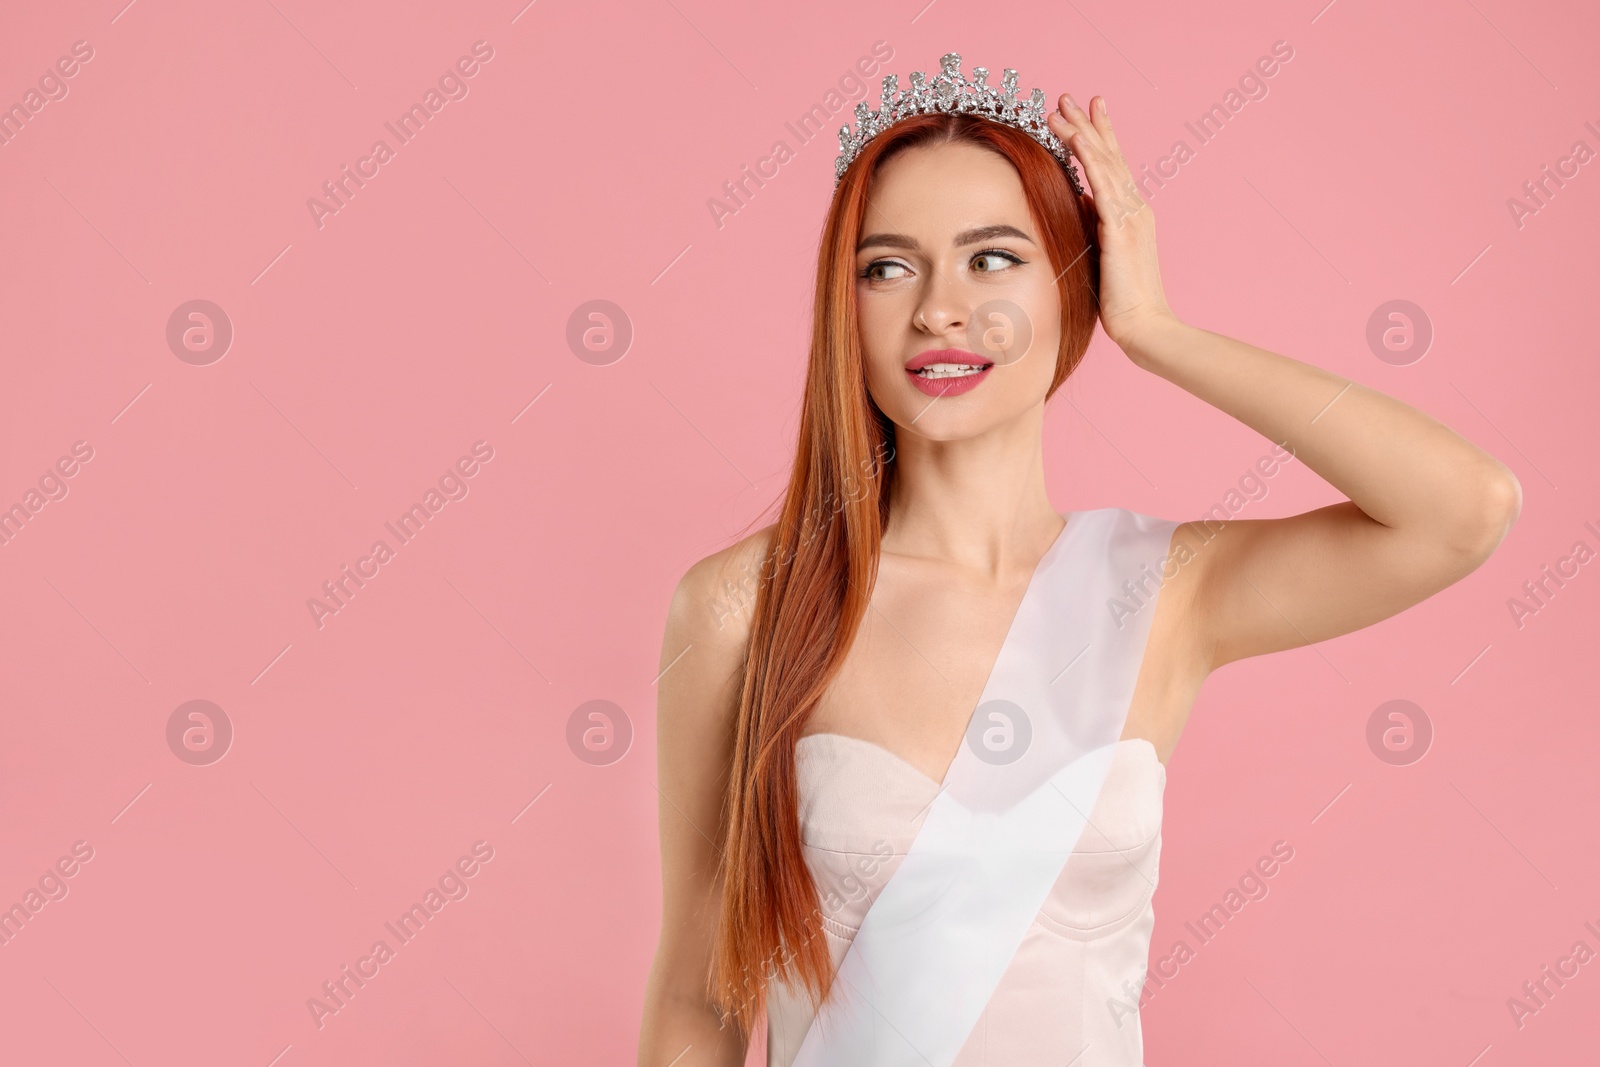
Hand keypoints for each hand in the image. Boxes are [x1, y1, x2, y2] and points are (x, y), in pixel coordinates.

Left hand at [1047, 94, 1179, 360]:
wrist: (1144, 325)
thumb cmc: (1122, 299)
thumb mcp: (1104, 253)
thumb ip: (1096, 225)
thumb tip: (1081, 201)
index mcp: (1132, 213)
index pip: (1113, 165)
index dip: (1099, 135)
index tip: (1084, 111)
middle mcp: (1135, 208)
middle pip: (1108, 155)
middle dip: (1087, 123)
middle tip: (1066, 97)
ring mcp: (1131, 216)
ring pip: (1104, 164)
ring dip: (1080, 134)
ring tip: (1058, 110)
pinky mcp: (1121, 230)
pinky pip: (1103, 187)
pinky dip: (1089, 161)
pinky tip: (1076, 142)